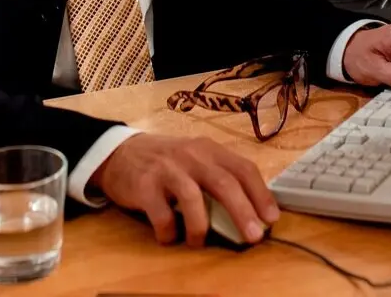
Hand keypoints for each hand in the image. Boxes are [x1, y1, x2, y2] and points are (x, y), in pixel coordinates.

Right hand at [91, 134, 278, 246]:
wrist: (118, 153)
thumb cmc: (165, 162)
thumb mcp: (194, 159)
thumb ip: (217, 177)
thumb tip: (250, 212)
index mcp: (208, 149)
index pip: (242, 168)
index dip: (260, 193)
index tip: (272, 217)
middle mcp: (190, 155)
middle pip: (223, 182)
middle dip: (243, 211)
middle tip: (254, 236)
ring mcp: (166, 168)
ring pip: (193, 198)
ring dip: (200, 227)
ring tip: (198, 242)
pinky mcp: (144, 185)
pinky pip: (162, 214)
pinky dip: (169, 232)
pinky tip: (169, 236)